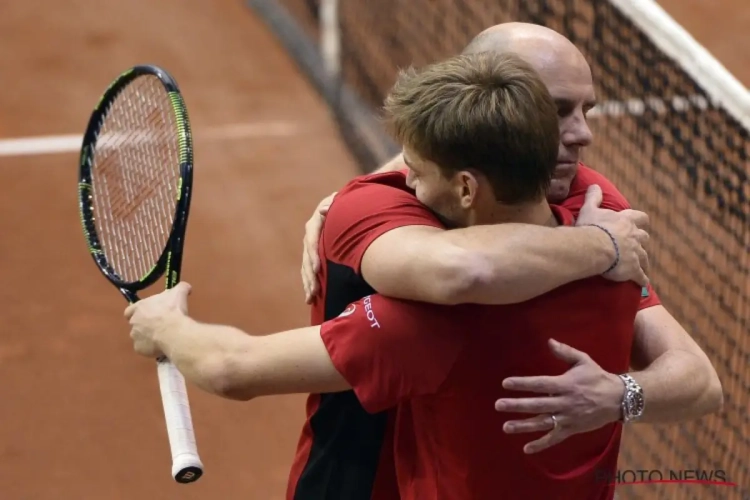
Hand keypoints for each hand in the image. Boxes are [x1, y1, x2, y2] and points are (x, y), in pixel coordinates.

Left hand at [124, 282, 191, 357]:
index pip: (129, 310)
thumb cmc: (173, 310)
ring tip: (161, 338)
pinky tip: (161, 346)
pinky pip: (143, 349)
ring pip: (139, 337)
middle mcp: (134, 322)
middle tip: (158, 326)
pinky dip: (150, 348)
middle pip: (135, 324)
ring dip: (147, 337)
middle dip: (144, 325)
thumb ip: (181, 287)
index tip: (146, 314)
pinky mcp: (139, 349)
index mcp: (139, 307)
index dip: (137, 312)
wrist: (174, 331)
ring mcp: (135, 337)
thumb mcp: (179, 293)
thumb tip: (186, 287)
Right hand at [302, 191, 336, 302]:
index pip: (311, 240)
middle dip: (309, 276)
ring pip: (306, 268)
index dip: (312, 255)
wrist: (344, 209)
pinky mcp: (315, 256)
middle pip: (307, 258)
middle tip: (313, 291)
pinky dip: (310, 284)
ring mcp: (311, 248)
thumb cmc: (344, 205)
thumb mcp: (338, 202)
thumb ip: (332, 205)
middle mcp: (310, 237)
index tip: (316, 269)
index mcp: (314, 224)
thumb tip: (324, 210)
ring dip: (308, 283)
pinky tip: (311, 298)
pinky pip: (310, 271)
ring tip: (310, 298)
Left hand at [494, 338, 623, 453]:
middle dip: (517, 405)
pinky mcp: (572, 429)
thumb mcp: (583, 360)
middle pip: (537, 404)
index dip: (522, 384)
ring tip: (505, 426)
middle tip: (498, 405)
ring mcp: (568, 417)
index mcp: (565, 384)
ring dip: (523, 426)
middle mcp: (564, 402)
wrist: (619, 399)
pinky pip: (554, 438)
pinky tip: (526, 449)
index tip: (505, 383)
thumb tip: (549, 341)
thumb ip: (565, 352)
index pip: (540, 384)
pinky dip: (541, 444)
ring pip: (543, 423)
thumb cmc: (597, 377)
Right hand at [576, 184, 649, 285]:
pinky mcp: (634, 270)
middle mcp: (635, 236)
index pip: (640, 217)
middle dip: (641, 242)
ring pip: (645, 257)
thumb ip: (594, 197)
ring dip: (642, 261)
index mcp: (626, 221)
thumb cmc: (592, 227)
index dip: (640, 220)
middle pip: (644, 238)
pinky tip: (642, 284)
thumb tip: (594, 185)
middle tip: (634, 246)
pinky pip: (641, 276)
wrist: (595, 247)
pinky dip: (642, 279)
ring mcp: (636, 254)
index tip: (639, 223)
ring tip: (639, 266)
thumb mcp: (590, 209)